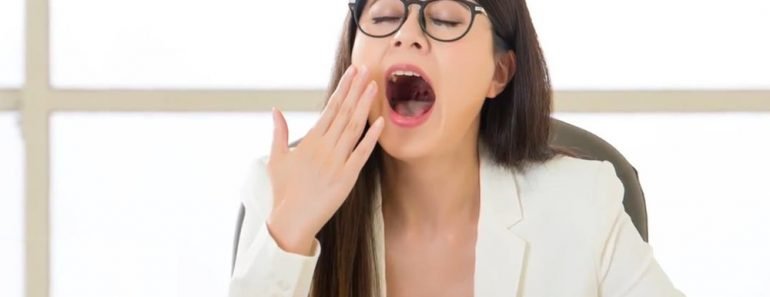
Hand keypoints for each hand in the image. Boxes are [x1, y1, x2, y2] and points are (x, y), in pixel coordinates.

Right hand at [266, 65, 383, 254]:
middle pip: (344, 112)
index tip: (352, 73)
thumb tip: (275, 110)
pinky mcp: (347, 178)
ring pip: (353, 128)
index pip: (330, 108)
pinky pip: (362, 154)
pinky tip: (380, 122)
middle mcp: (324, 148)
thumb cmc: (284, 191)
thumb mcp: (276, 158)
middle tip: (367, 70)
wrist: (291, 220)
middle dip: (356, 89)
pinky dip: (371, 137)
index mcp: (309, 141)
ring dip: (364, 106)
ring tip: (374, 87)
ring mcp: (336, 162)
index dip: (343, 89)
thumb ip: (279, 132)